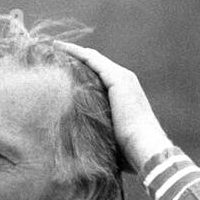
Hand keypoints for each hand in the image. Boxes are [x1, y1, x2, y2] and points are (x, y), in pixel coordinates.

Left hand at [53, 42, 170, 170]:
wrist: (145, 148)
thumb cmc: (129, 152)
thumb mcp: (110, 138)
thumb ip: (99, 134)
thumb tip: (83, 151)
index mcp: (124, 94)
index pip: (99, 75)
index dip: (81, 69)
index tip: (62, 67)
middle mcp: (124, 81)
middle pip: (95, 63)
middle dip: (75, 57)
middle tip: (54, 52)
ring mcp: (122, 78)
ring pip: (92, 58)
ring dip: (73, 52)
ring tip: (54, 47)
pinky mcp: (118, 79)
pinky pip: (92, 60)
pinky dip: (76, 53)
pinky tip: (61, 49)